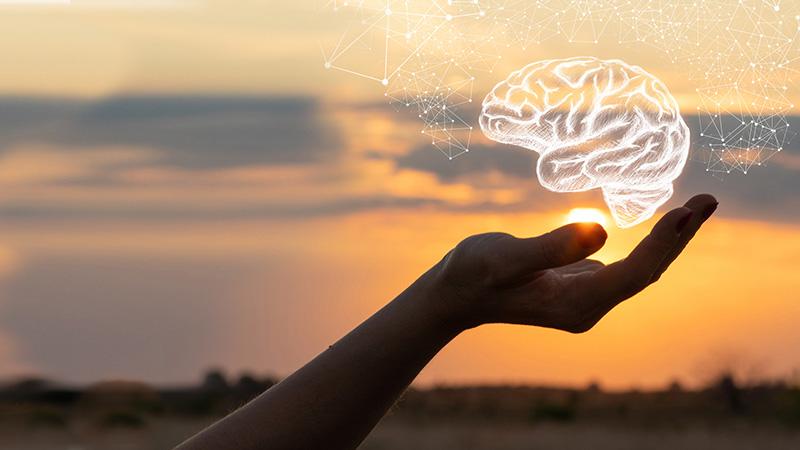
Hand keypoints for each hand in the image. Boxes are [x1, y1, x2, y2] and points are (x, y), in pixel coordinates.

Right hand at [429, 194, 717, 332]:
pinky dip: (647, 241)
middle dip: (678, 236)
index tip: (686, 210)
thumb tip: (601, 230)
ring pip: (639, 268)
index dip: (663, 242)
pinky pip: (625, 265)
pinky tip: (662, 224)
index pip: (634, 273)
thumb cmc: (472, 274)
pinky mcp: (579, 285)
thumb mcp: (504, 258)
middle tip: (708, 200)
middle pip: (646, 272)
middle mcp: (588, 307)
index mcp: (575, 305)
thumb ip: (550, 247)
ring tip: (697, 206)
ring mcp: (586, 298)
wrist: (454, 296)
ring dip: (669, 238)